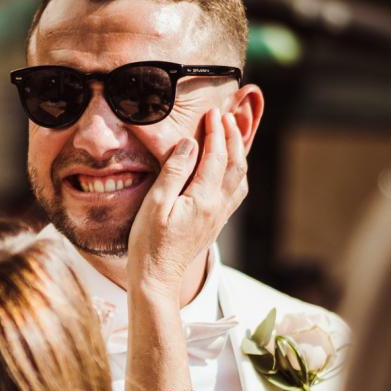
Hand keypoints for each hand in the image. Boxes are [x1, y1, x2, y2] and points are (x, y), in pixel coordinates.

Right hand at [127, 108, 247, 300]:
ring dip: (238, 153)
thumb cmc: (149, 243)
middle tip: (225, 116)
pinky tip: (229, 169)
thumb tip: (190, 143)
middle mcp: (217, 206)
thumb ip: (174, 172)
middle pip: (236, 164)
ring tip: (232, 136)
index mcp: (203, 198)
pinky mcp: (215, 223)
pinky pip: (236, 193)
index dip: (216, 131)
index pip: (216, 156)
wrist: (157, 278)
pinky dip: (237, 173)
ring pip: (240, 178)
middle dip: (232, 137)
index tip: (212, 113)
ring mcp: (219, 216)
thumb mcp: (155, 204)